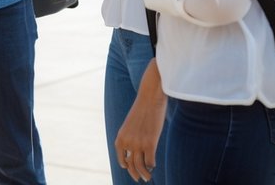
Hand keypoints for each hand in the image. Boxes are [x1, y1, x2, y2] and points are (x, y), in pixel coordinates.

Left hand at [115, 59, 166, 181]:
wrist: (149, 98)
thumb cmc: (142, 109)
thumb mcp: (131, 123)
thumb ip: (130, 135)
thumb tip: (134, 147)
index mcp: (121, 136)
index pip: (120, 157)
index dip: (125, 165)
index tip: (128, 169)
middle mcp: (127, 142)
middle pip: (130, 164)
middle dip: (134, 173)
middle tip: (139, 178)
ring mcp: (138, 143)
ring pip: (140, 166)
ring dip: (144, 174)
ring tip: (147, 177)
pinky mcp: (150, 143)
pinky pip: (150, 161)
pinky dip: (152, 165)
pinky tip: (154, 165)